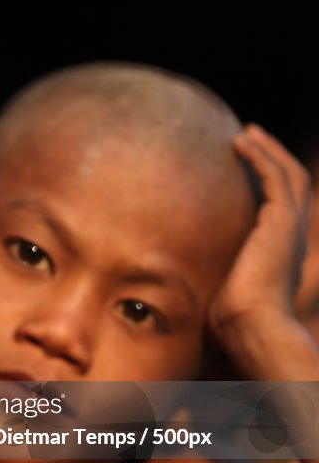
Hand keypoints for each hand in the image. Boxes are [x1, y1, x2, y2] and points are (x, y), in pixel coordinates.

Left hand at [210, 125, 310, 344]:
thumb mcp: (216, 293)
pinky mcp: (282, 223)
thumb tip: (168, 291)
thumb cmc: (229, 325)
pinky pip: (276, 177)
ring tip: (245, 133)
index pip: (280, 208)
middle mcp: (291, 238)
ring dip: (268, 150)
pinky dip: (261, 156)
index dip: (266, 185)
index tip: (243, 168)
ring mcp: (291, 229)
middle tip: (248, 138)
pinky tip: (240, 142)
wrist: (251, 329)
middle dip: (272, 158)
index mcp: (279, 252)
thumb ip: (204, 281)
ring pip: (289, 175)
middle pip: (292, 184)